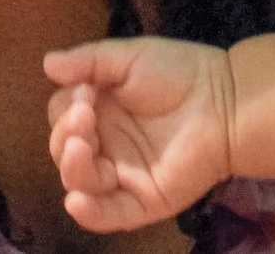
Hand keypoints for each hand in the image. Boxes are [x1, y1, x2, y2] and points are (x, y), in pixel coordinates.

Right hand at [43, 37, 236, 232]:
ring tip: (84, 146)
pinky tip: (78, 202)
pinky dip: (90, 214)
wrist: (228, 101)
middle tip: (85, 116)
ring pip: (81, 184)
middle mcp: (105, 147)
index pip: (62, 120)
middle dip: (66, 136)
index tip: (85, 94)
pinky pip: (109, 216)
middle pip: (65, 153)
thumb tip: (46, 63)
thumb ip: (90, 60)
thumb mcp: (132, 57)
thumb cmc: (180, 73)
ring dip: (73, 168)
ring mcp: (122, 177)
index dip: (65, 111)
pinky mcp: (142, 201)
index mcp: (99, 114)